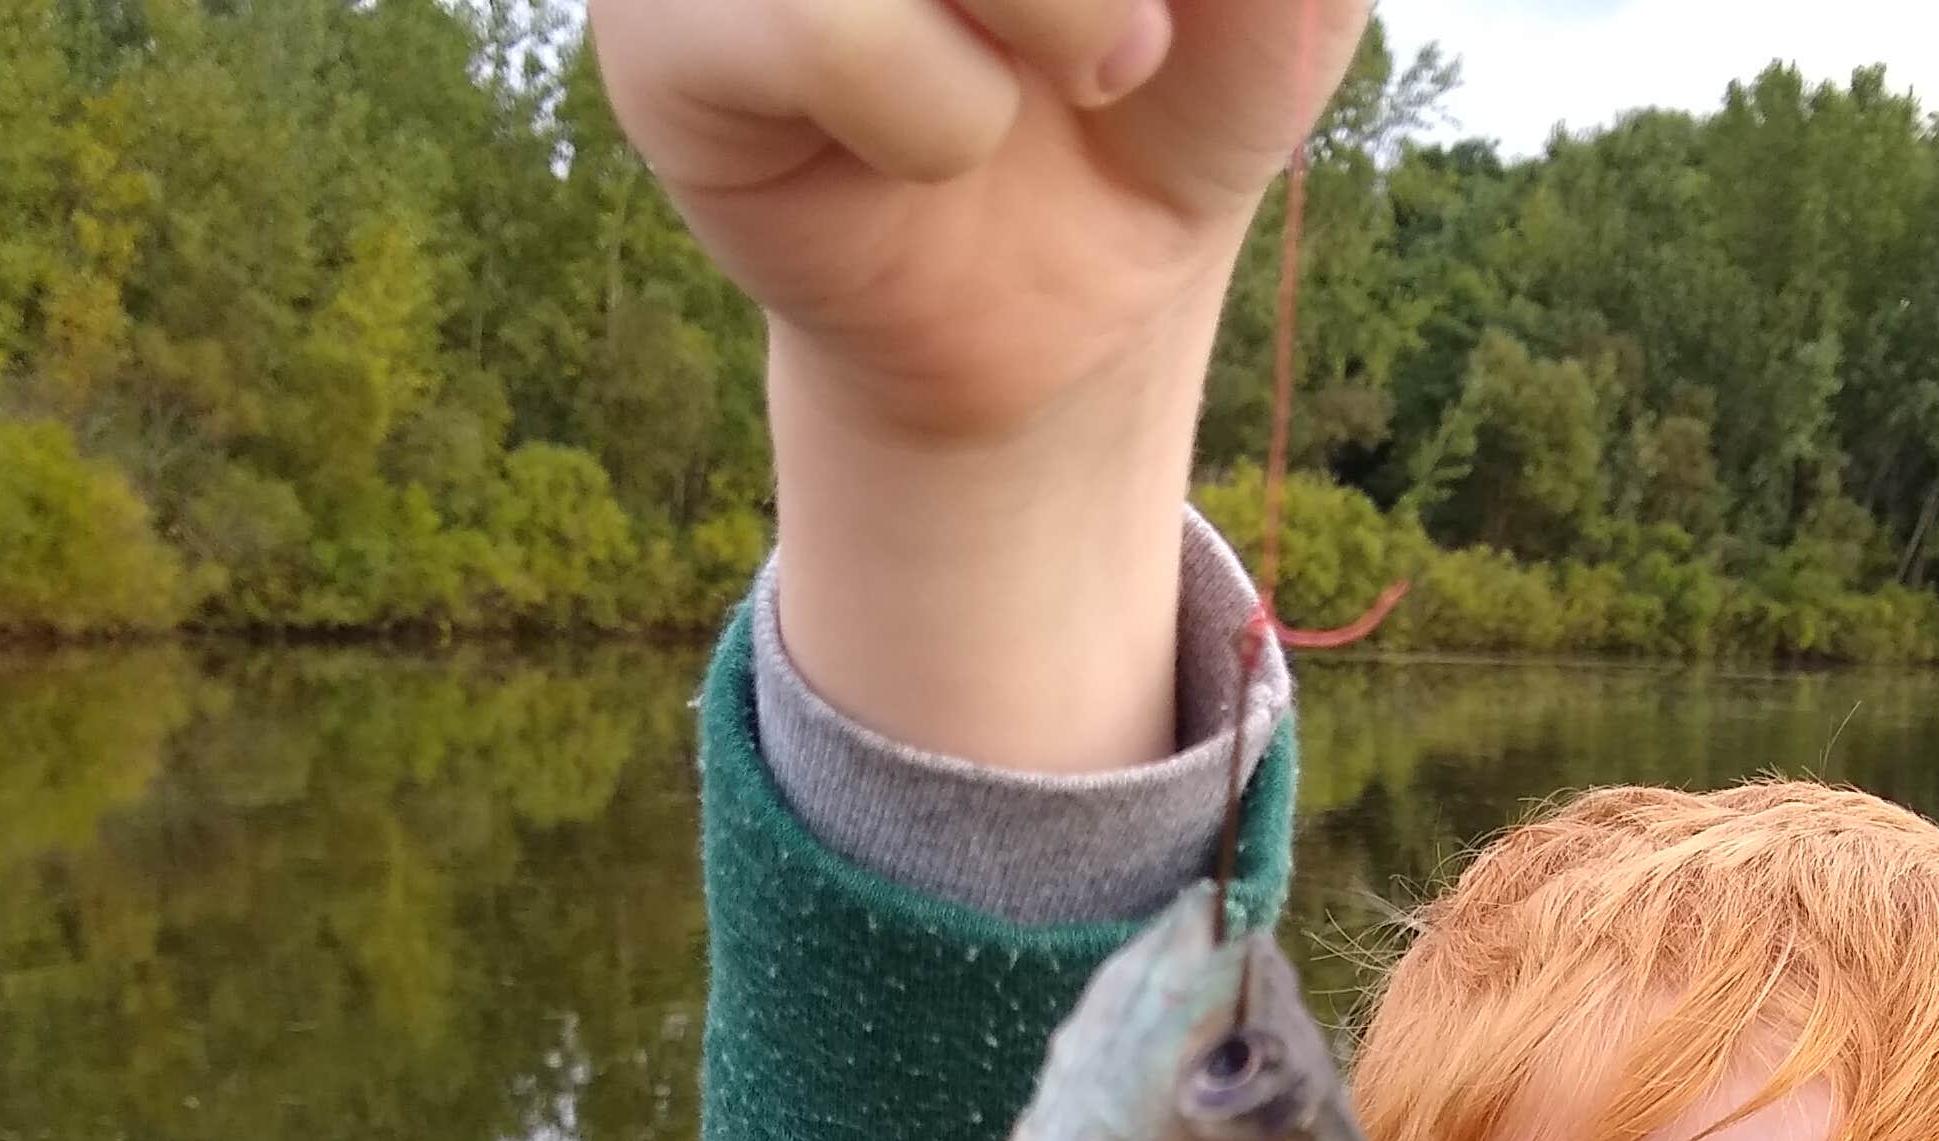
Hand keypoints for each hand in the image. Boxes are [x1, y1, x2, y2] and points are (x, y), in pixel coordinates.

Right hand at [587, 0, 1368, 763]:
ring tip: (1097, 72)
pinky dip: (944, 109)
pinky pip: (831, 31)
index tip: (1174, 29)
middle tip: (1139, 49)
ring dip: (1057, 12)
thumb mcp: (1281, 1)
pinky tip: (960, 147)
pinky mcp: (657, 45)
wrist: (1074, 312)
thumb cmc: (1174, 112)